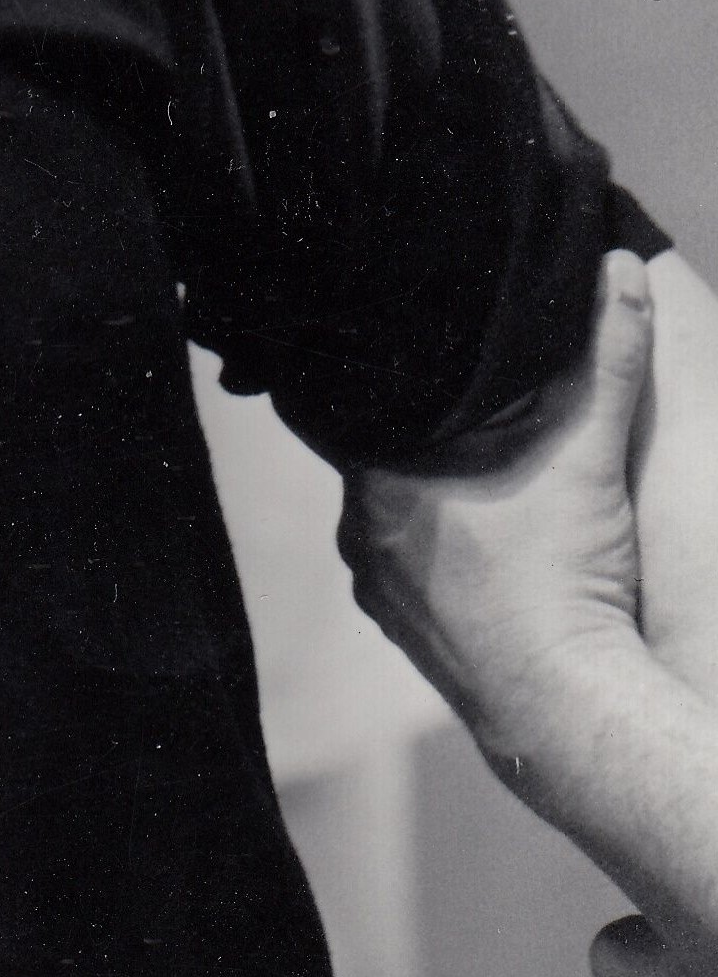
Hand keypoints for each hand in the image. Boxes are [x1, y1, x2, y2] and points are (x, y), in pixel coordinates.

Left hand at [338, 252, 652, 768]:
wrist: (568, 709)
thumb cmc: (564, 575)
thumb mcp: (590, 453)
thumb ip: (605, 358)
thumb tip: (619, 267)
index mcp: (375, 476)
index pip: (357, 401)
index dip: (387, 376)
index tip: (412, 353)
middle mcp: (359, 531)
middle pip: (377, 460)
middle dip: (418, 439)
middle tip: (463, 415)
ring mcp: (381, 590)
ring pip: (392, 522)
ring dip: (430, 504)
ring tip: (480, 483)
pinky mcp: (412, 637)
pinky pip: (413, 579)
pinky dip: (442, 561)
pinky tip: (484, 553)